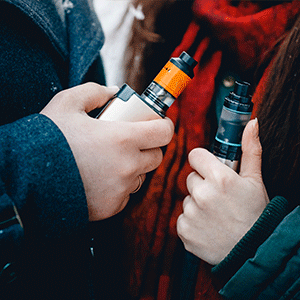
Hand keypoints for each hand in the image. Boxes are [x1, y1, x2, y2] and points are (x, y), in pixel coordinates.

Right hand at [41, 83, 173, 220]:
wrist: (28, 178)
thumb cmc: (49, 140)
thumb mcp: (68, 103)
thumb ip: (95, 92)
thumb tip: (115, 93)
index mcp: (123, 138)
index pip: (164, 132)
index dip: (164, 125)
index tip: (158, 123)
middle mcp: (128, 166)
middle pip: (156, 156)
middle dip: (148, 147)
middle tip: (131, 141)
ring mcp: (121, 189)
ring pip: (141, 176)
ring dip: (133, 167)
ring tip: (110, 160)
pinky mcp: (112, 207)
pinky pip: (126, 194)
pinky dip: (119, 186)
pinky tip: (100, 179)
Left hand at [177, 118, 268, 264]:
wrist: (254, 251)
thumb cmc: (256, 213)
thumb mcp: (255, 180)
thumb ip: (250, 149)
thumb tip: (252, 123)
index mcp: (219, 178)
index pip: (195, 155)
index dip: (203, 162)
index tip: (210, 170)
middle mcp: (202, 194)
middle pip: (190, 178)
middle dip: (202, 185)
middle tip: (219, 198)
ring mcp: (191, 214)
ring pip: (187, 199)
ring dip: (197, 205)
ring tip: (215, 215)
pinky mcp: (184, 231)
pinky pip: (182, 218)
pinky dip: (192, 222)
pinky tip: (208, 227)